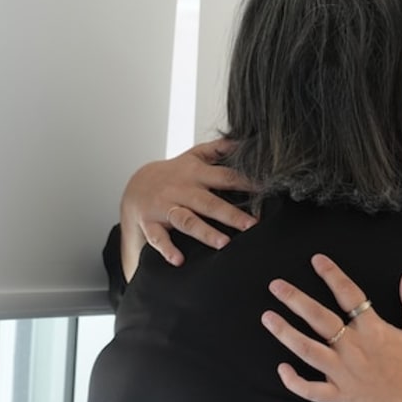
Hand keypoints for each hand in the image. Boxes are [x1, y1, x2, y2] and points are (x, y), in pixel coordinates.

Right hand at [119, 139, 256, 279]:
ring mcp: (165, 207)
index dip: (246, 182)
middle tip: (251, 225)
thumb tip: (243, 141)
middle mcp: (181, 190)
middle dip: (230, 214)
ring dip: (204, 232)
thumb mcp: (193, 156)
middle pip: (208, 202)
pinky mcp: (151, 224)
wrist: (135, 187)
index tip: (266, 190)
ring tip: (223, 244)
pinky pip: (159, 238)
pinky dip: (167, 250)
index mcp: (195, 174)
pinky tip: (179, 260)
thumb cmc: (172, 174)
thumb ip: (217, 148)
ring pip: (186, 220)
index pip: (225, 177)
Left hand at [261, 254, 401, 401]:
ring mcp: (344, 373)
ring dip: (286, 333)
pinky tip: (281, 369)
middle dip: (295, 300)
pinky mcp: (341, 395)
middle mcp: (354, 348)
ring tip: (267, 318)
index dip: (332, 275)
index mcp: (373, 330)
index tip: (317, 260)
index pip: (349, 295)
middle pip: (319, 319)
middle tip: (275, 286)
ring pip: (308, 350)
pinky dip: (295, 382)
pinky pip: (312, 390)